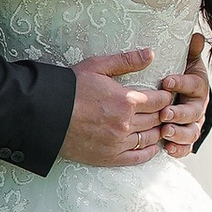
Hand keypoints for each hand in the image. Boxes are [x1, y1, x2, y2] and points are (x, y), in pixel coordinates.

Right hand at [60, 49, 163, 168]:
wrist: (46, 113)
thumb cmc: (70, 87)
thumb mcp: (98, 66)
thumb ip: (127, 60)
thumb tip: (151, 53)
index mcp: (126, 100)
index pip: (160, 101)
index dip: (166, 96)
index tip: (165, 94)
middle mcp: (126, 123)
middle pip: (157, 119)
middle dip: (163, 113)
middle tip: (164, 109)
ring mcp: (118, 143)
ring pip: (150, 138)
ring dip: (157, 131)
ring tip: (157, 125)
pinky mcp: (109, 158)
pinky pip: (138, 157)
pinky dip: (148, 152)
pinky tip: (151, 146)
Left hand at [158, 29, 209, 157]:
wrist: (182, 95)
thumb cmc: (178, 76)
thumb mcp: (185, 61)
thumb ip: (190, 51)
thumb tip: (196, 36)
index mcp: (198, 86)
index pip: (193, 84)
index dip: (181, 83)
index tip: (166, 82)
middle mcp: (198, 106)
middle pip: (193, 112)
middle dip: (179, 113)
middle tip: (165, 113)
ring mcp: (193, 124)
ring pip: (192, 132)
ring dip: (179, 133)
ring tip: (166, 132)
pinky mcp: (186, 138)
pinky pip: (186, 147)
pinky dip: (179, 149)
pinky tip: (168, 149)